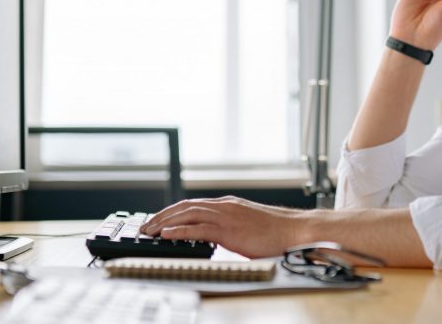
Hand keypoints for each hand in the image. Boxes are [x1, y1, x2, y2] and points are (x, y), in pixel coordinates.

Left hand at [140, 196, 309, 258]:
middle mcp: (224, 206)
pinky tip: (167, 235)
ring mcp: (226, 216)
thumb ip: (230, 227)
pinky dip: (179, 230)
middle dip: (162, 215)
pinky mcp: (229, 229)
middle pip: (185, 206)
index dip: (172, 211)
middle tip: (146, 226)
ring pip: (187, 214)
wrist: (295, 230)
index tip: (159, 220)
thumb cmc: (276, 232)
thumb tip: (215, 237)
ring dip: (165, 222)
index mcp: (228, 204)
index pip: (192, 204)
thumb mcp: (247, 225)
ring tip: (150, 231)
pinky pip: (198, 229)